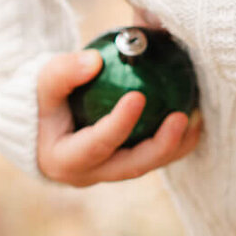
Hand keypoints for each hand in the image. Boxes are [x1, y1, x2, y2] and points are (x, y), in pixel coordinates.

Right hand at [37, 49, 201, 185]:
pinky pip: (154, 155)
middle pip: (132, 166)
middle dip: (161, 145)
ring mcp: (110, 173)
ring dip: (176, 144)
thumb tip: (95, 61)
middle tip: (181, 116)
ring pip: (149, 164)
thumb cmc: (39, 99)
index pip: (97, 144)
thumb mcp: (41, 83)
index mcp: (65, 160)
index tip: (138, 95)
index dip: (119, 124)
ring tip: (196, 116)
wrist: (40, 122)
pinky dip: (175, 140)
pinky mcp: (125, 164)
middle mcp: (90, 174)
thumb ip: (63, 72)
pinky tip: (194, 115)